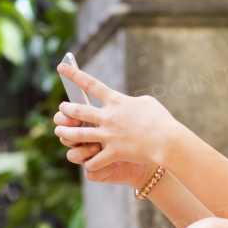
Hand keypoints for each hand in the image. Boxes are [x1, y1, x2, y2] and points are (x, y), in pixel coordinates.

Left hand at [53, 63, 177, 177]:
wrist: (168, 141)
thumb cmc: (161, 120)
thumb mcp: (147, 103)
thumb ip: (131, 101)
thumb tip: (127, 102)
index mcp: (116, 101)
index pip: (90, 84)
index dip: (73, 74)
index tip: (60, 67)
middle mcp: (109, 117)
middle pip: (78, 110)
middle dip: (66, 109)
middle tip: (61, 109)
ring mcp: (109, 135)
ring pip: (78, 134)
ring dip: (66, 132)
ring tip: (60, 131)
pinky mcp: (113, 152)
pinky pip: (94, 159)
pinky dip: (88, 160)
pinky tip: (86, 161)